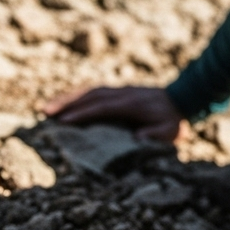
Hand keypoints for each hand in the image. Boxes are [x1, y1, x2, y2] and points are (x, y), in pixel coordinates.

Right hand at [42, 86, 185, 142]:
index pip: (102, 108)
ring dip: (68, 99)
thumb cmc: (175, 121)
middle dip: (66, 103)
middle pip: (90, 96)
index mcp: (131, 105)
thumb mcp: (170, 132)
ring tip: (47, 108)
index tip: (64, 121)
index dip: (83, 114)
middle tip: (44, 112)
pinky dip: (78, 96)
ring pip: (90, 92)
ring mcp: (120, 91)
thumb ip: (155, 135)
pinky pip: (95, 92)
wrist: (185, 98)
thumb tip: (137, 138)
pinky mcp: (119, 92)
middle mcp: (123, 94)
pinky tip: (66, 104)